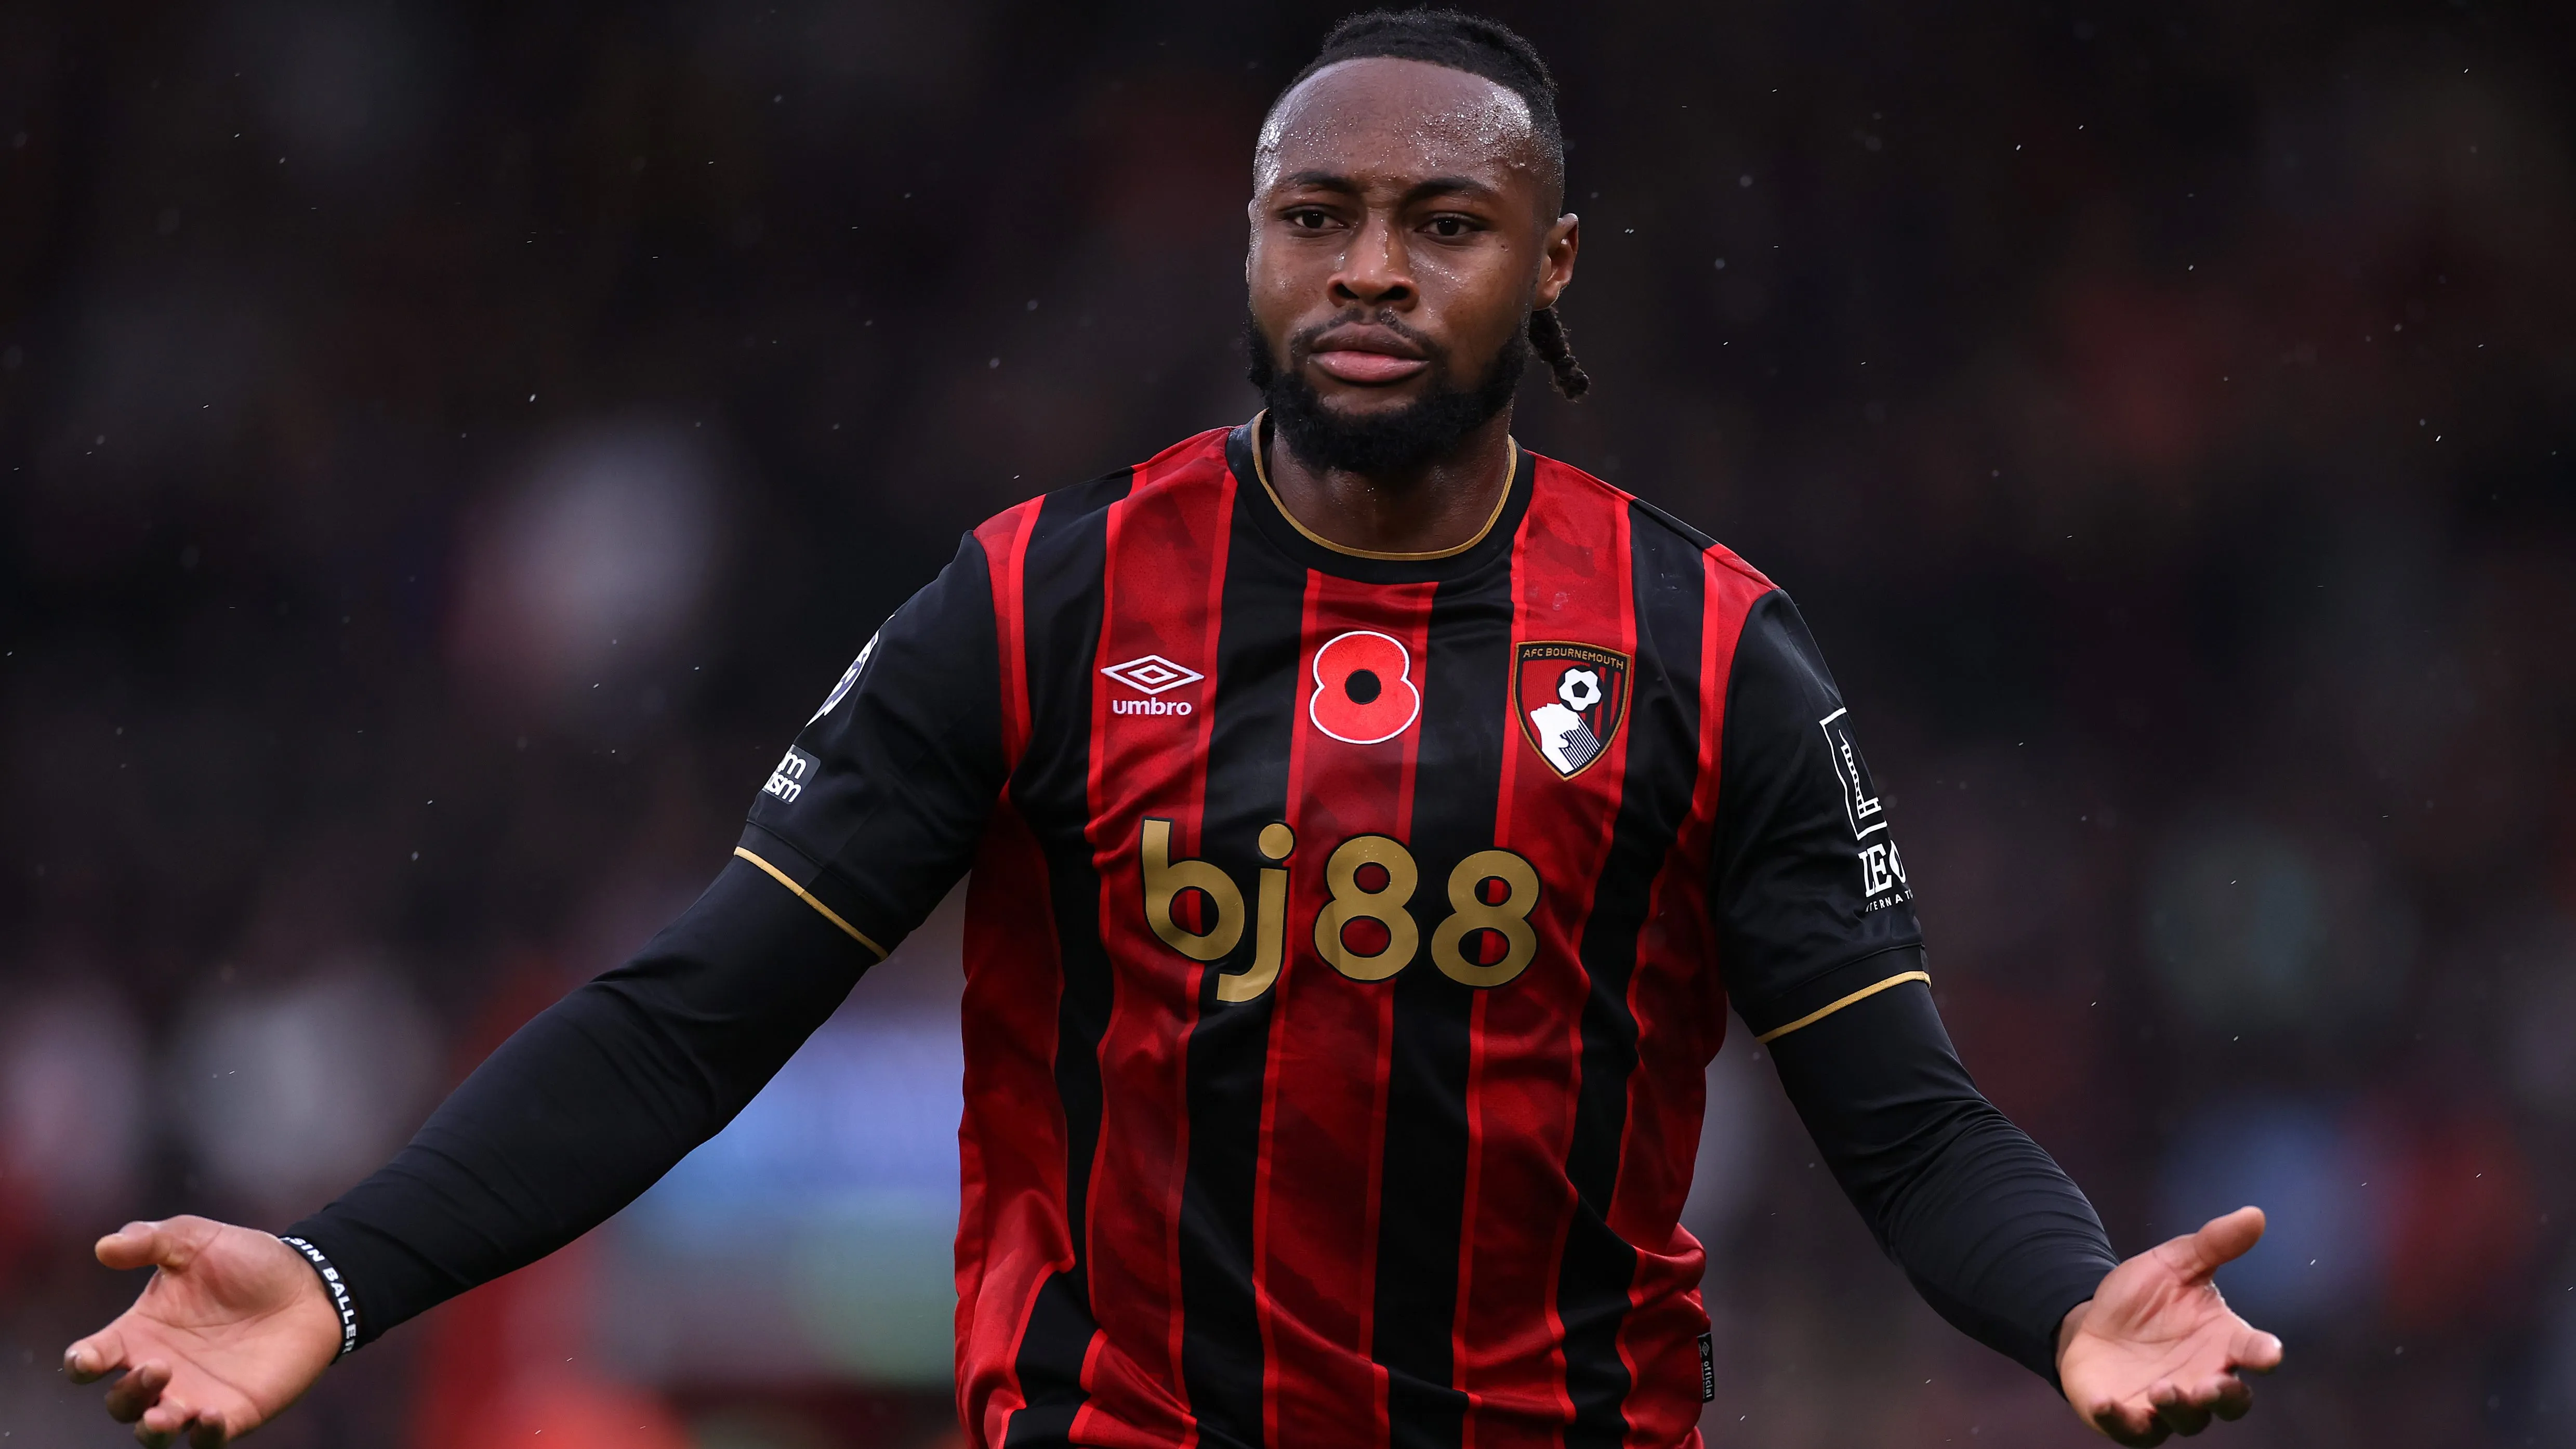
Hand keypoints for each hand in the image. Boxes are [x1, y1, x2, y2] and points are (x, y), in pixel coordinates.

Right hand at [64, 1217, 344, 1446]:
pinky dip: (203, 1435)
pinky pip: (206, 1440)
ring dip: (153, 1427)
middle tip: (158, 1366)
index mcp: (141, 1332)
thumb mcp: (198, 1240)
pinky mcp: (233, 1412)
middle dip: (129, 1393)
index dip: (84, 1361)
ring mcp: (194, 1395)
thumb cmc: (248, 1262)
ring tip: (165, 1415)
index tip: (90, 1357)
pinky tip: (210, 1418)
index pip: (93, 1358)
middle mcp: (161, 1370)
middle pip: (121, 1402)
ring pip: (154, 1430)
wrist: (310, 1284)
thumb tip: (105, 1247)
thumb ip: (151, 1240)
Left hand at [2057, 1206, 2284, 1443]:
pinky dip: (2122, 1420)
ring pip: (2187, 1421)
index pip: (2253, 1352)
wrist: (2090, 1321)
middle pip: (2229, 1402)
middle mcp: (2202, 1379)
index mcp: (2221, 1342)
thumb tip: (2255, 1214)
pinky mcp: (2129, 1417)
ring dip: (2179, 1408)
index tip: (2270, 1352)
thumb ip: (2213, 1244)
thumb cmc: (2143, 1298)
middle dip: (2224, 1396)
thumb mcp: (2173, 1263)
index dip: (2263, 1354)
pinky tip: (2107, 1404)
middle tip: (2210, 1385)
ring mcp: (2167, 1404)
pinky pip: (2131, 1429)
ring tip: (2163, 1388)